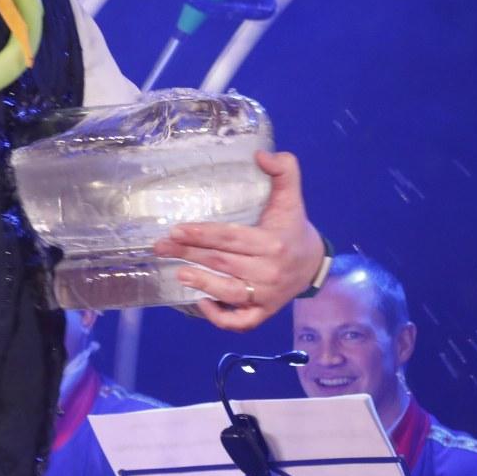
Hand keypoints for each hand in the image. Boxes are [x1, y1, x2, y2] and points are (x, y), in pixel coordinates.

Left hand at [151, 150, 324, 332]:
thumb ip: (284, 170)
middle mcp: (269, 272)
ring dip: (202, 284)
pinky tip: (200, 302)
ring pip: (230, 293)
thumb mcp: (291, 197)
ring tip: (178, 273)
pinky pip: (241, 321)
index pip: (232, 238)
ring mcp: (266, 295)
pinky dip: (221, 317)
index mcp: (272, 243)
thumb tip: (261, 154)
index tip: (178, 229)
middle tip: (161, 245)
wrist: (315, 264)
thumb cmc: (292, 227)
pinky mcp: (264, 312)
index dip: (203, 234)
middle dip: (189, 253)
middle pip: (223, 262)